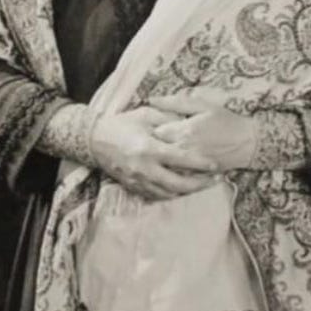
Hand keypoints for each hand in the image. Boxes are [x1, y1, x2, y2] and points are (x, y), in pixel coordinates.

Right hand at [90, 105, 218, 200]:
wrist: (94, 140)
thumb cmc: (122, 124)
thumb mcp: (146, 115)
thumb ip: (169, 120)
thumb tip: (190, 125)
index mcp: (149, 148)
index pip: (180, 159)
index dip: (200, 164)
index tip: (215, 165)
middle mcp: (144, 168)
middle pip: (178, 184)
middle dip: (200, 184)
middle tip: (216, 180)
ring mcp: (138, 181)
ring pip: (169, 194)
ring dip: (188, 191)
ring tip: (204, 184)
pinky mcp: (133, 187)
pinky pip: (158, 196)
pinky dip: (173, 194)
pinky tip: (183, 188)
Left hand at [146, 94, 257, 172]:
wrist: (248, 142)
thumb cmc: (226, 121)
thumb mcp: (202, 106)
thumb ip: (175, 102)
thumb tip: (152, 99)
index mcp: (183, 130)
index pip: (154, 132)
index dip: (151, 129)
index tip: (152, 127)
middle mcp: (184, 150)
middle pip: (157, 151)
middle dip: (153, 147)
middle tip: (154, 142)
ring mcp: (190, 166)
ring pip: (164, 167)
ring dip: (160, 162)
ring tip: (160, 156)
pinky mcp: (196, 176)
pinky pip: (176, 177)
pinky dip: (171, 173)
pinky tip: (171, 167)